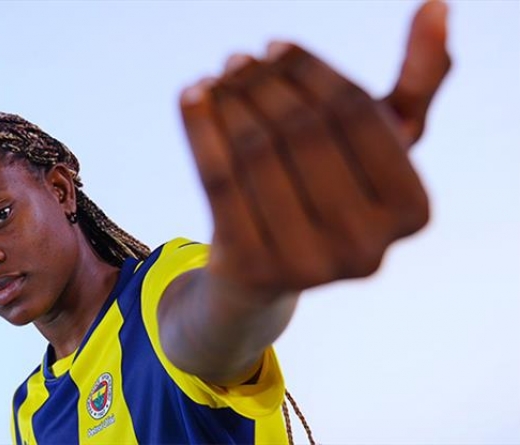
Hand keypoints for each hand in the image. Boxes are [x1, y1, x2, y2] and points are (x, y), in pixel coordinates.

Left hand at [180, 0, 450, 291]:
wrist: (266, 273)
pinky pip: (218, 181)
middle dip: (264, 83)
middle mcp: (368, 248)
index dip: (310, 69)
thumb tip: (436, 5)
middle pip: (303, 132)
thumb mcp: (377, 145)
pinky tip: (191, 95)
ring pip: (256, 154)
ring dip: (229, 100)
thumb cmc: (330, 194)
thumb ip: (416, 82)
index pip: (356, 113)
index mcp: (413, 211)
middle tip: (237, 58)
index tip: (276, 45)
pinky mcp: (254, 270)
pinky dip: (200, 129)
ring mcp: (310, 268)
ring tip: (217, 75)